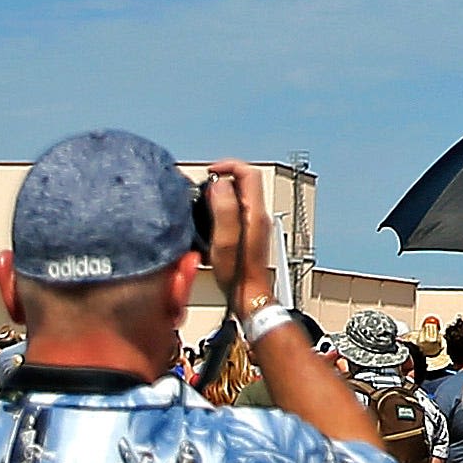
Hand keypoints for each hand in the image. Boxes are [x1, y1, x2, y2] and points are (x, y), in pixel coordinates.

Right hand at [204, 158, 279, 315]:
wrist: (248, 296)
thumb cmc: (237, 274)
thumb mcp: (225, 240)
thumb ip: (224, 209)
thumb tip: (220, 184)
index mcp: (255, 212)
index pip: (249, 173)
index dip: (229, 166)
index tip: (210, 172)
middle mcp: (258, 215)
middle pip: (245, 182)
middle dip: (223, 178)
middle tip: (204, 189)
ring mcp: (255, 224)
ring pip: (240, 195)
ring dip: (222, 193)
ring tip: (204, 204)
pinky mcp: (250, 233)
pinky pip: (237, 209)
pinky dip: (222, 207)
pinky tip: (210, 221)